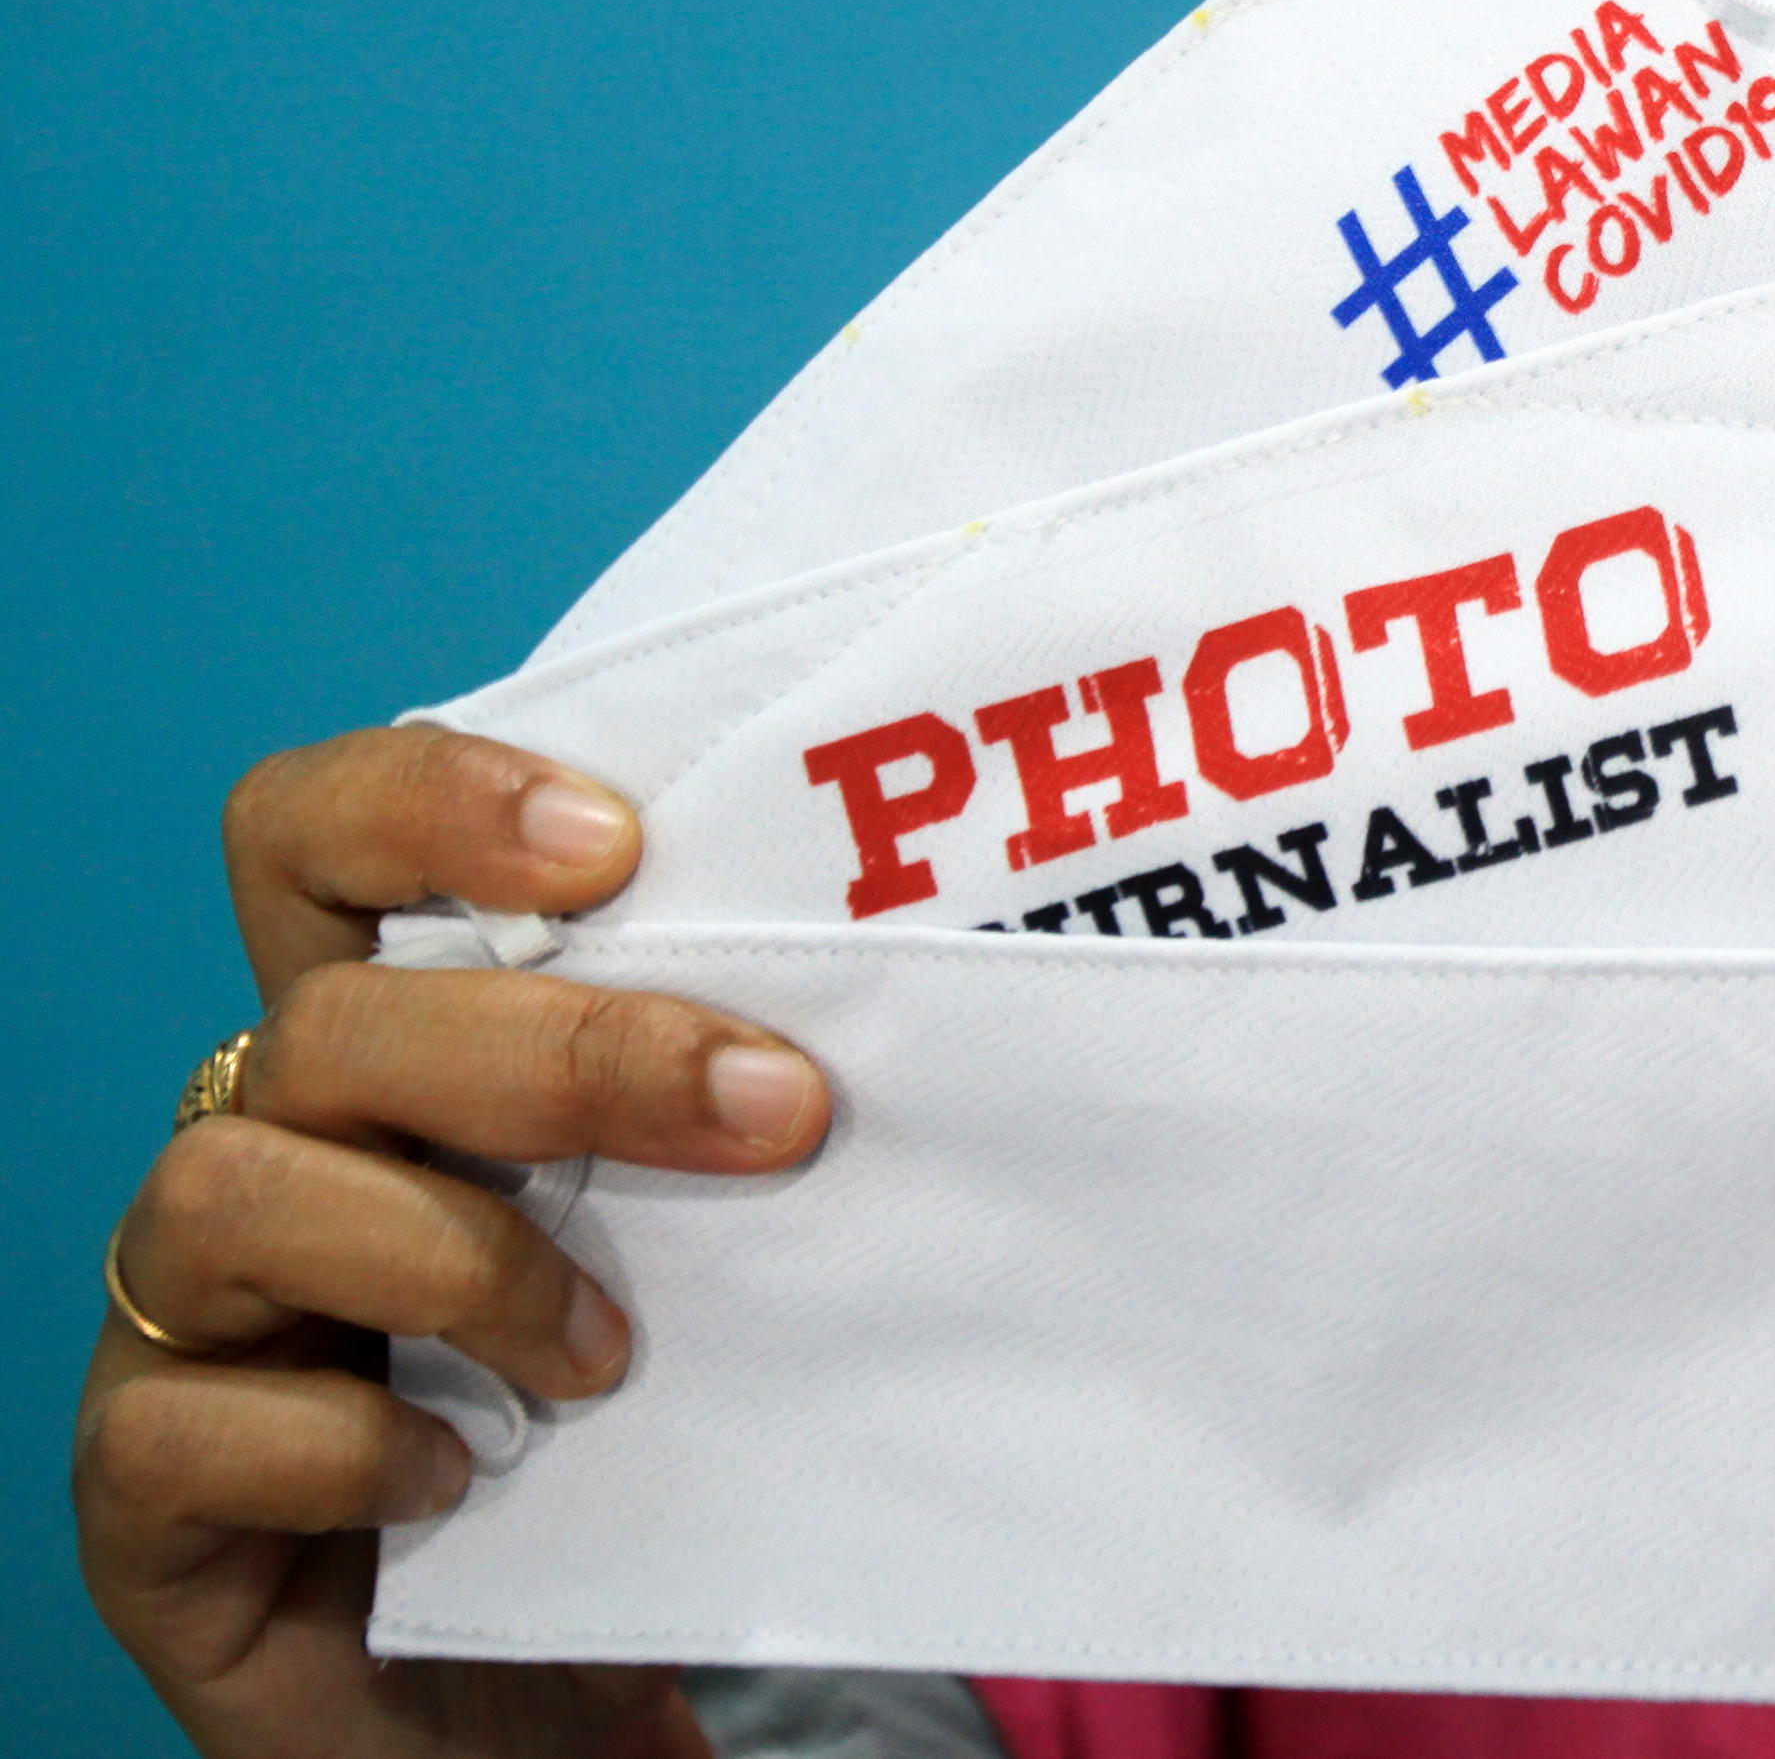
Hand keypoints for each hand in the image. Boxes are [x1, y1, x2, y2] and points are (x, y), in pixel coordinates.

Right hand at [75, 724, 829, 1758]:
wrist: (531, 1685)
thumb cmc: (624, 1421)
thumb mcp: (685, 1234)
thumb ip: (728, 1111)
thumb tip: (935, 1014)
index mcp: (381, 1050)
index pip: (312, 838)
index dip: (429, 800)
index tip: (618, 840)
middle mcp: (260, 1146)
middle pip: (335, 1016)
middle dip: (571, 1052)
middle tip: (775, 1112)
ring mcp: (183, 1316)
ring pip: (236, 1187)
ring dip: (460, 1258)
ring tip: (609, 1357)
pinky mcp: (143, 1489)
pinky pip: (180, 1424)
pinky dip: (342, 1444)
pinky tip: (460, 1477)